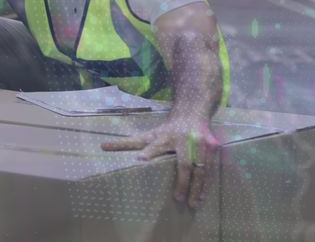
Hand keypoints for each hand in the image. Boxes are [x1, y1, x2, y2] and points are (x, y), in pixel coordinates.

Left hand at [100, 117, 219, 209]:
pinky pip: (209, 169)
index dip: (148, 152)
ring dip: (196, 188)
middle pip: (183, 163)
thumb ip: (127, 143)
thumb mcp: (148, 133)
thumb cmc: (167, 128)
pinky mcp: (212, 147)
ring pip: (199, 168)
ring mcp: (200, 143)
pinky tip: (202, 196)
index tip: (139, 159)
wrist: (193, 110)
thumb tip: (102, 147)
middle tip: (177, 198)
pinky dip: (205, 184)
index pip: (154, 145)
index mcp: (164, 136)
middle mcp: (183, 139)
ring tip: (191, 203)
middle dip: (181, 182)